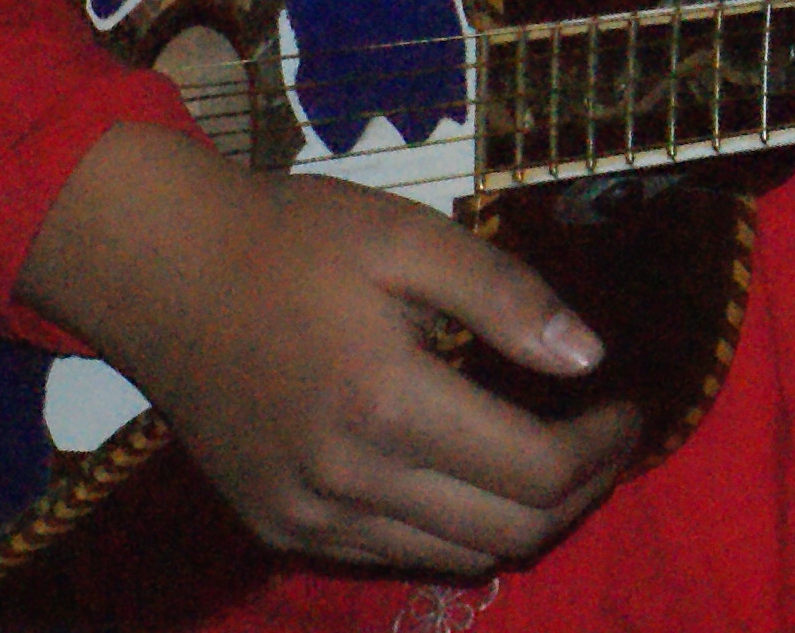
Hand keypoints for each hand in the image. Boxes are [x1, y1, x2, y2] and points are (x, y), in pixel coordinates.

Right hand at [17, 120, 640, 574]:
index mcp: (385, 403)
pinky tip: (471, 473)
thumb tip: (590, 357)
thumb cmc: (292, 240)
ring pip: (456, 558)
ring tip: (556, 456)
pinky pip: (394, 557)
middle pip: (508, 531)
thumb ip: (505, 296)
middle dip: (582, 491)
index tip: (633, 404)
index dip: (605, 448)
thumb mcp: (408, 236)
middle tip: (608, 437)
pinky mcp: (279, 529)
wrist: (161, 275)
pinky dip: (454, 530)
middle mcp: (345, 482)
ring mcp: (307, 518)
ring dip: (523, 518)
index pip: (535, 472)